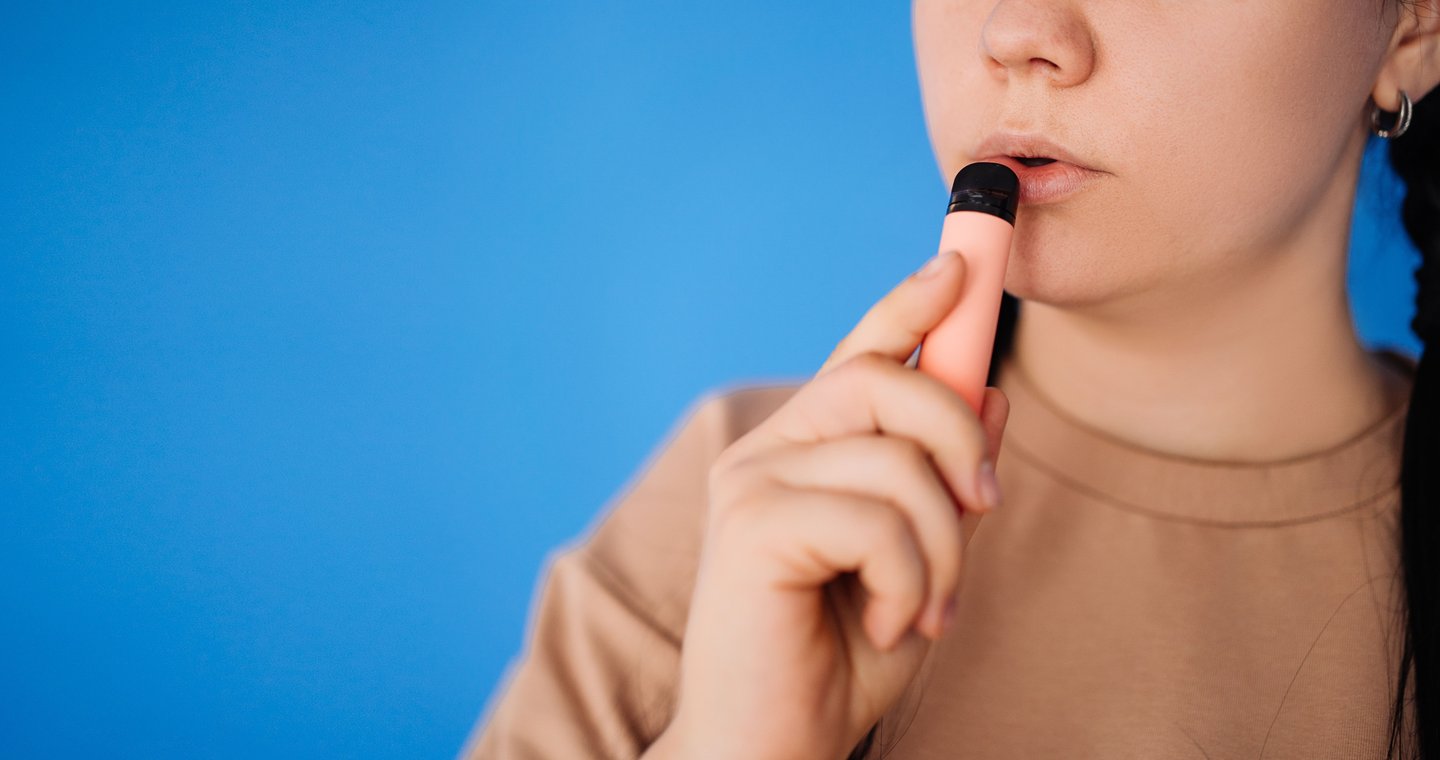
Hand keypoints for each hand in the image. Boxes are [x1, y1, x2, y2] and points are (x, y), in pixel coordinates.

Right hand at [662, 250, 1009, 759]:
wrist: (774, 745)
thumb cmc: (840, 656)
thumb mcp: (921, 559)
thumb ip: (944, 483)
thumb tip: (993, 397)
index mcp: (801, 453)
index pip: (860, 356)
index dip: (911, 305)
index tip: (961, 264)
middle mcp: (767, 453)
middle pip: (886, 381)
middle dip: (959, 434)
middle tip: (983, 505)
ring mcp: (751, 483)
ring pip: (895, 457)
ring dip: (944, 544)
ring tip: (927, 607)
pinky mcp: (751, 525)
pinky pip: (877, 519)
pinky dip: (912, 580)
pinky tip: (889, 622)